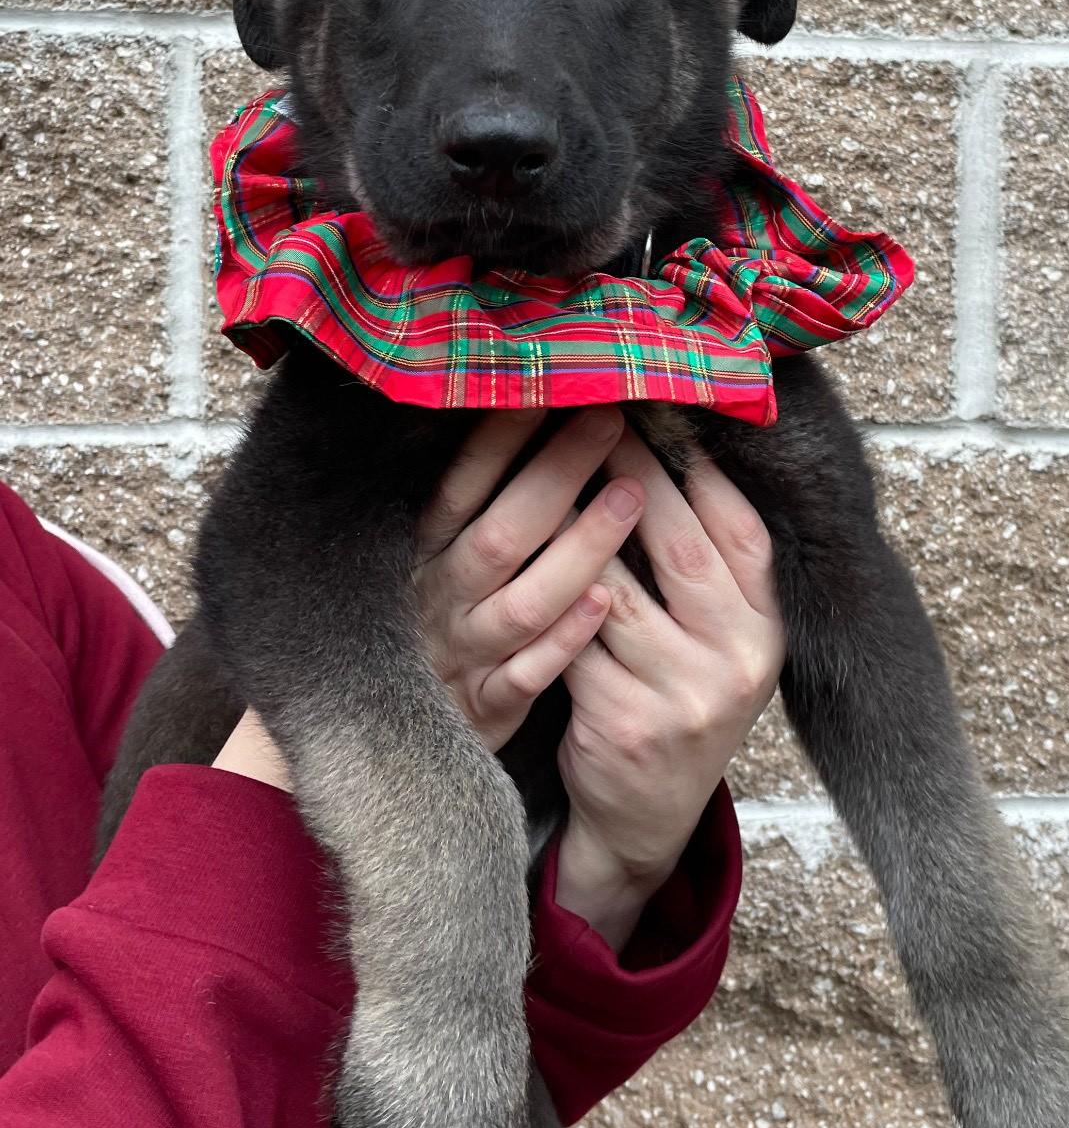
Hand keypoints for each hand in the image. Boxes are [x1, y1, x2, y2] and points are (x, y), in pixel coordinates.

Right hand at [213, 408, 643, 786]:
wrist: (377, 739)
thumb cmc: (425, 625)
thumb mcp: (426, 558)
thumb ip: (465, 501)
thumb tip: (504, 409)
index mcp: (419, 553)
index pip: (459, 486)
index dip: (501, 439)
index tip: (548, 388)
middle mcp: (438, 598)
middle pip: (501, 533)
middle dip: (558, 473)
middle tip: (611, 420)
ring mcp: (462, 655)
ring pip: (522, 601)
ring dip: (579, 548)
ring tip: (631, 496)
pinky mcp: (487, 708)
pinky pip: (528, 675)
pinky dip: (564, 641)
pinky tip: (605, 604)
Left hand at [555, 426, 785, 950]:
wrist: (646, 815)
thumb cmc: (676, 694)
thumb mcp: (720, 637)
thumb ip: (708, 563)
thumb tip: (672, 444)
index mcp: (769, 628)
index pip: (741, 530)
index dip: (696, 468)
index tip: (653, 409)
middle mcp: (740, 661)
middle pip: (681, 549)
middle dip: (634, 474)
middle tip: (593, 415)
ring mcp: (686, 696)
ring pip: (619, 591)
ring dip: (577, 527)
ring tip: (547, 467)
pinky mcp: (625, 723)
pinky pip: (575, 640)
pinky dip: (548, 596)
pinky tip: (521, 552)